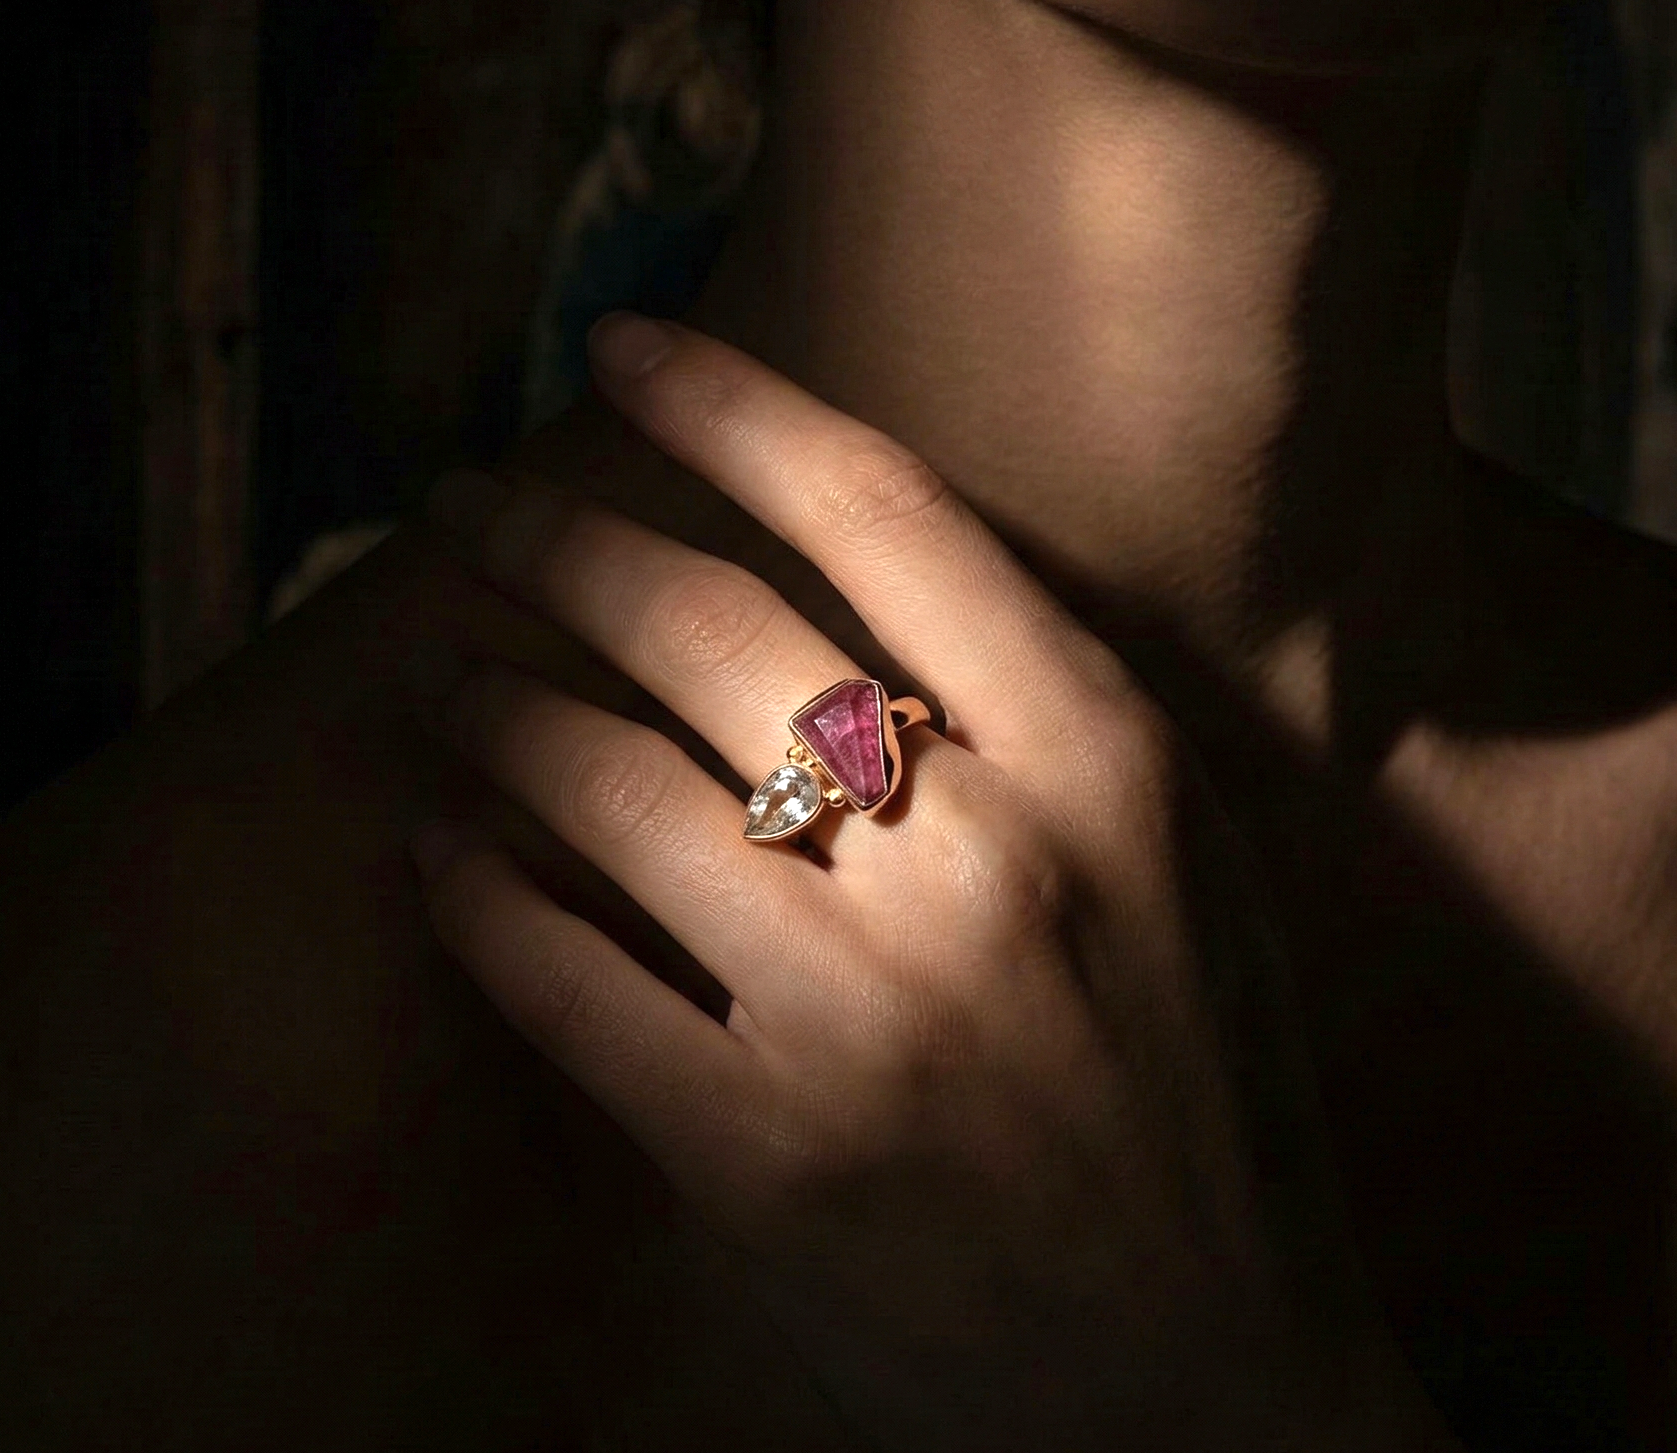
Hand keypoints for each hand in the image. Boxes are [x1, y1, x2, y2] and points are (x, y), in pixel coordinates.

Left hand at [409, 315, 1448, 1452]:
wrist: (1222, 1387)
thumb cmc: (1210, 1099)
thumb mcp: (1185, 868)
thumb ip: (1044, 721)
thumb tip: (842, 593)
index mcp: (1107, 765)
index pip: (888, 513)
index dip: (736, 405)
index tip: (624, 343)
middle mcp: (981, 863)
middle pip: (709, 627)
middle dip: (558, 538)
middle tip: (474, 506)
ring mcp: (866, 1016)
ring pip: (606, 788)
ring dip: (495, 710)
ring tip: (443, 679)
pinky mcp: (765, 1162)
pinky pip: (565, 983)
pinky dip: (479, 900)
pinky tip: (440, 854)